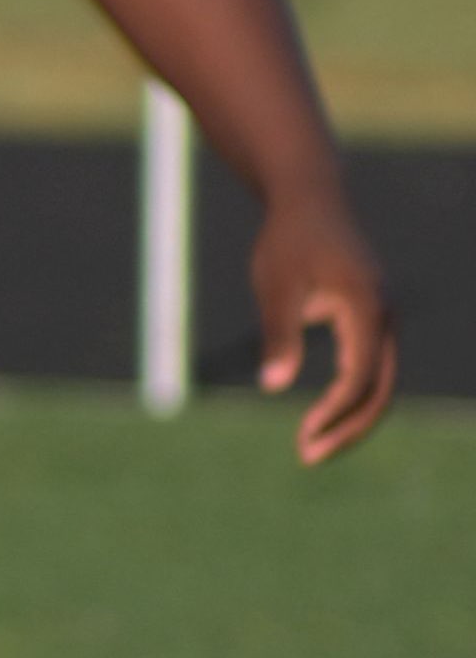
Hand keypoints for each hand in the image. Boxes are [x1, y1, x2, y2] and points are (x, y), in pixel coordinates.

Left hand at [253, 180, 395, 463]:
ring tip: (311, 447)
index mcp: (366, 306)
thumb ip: (278, 334)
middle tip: (307, 458)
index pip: (360, 374)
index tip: (303, 437)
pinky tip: (322, 417)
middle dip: (349, 427)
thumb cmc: (288, 241)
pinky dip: (352, 397)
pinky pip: (371, 367)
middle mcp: (383, 314)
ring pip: (381, 380)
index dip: (335, 411)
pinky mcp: (369, 317)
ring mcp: (381, 316)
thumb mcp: (275, 287)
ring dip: (351, 418)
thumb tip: (274, 386)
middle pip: (382, 386)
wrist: (310, 200)